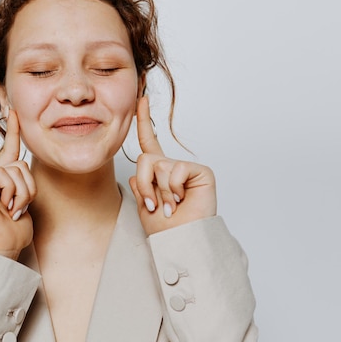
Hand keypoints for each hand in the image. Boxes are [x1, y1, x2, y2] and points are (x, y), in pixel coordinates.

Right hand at [0, 110, 35, 258]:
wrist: (0, 251)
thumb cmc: (12, 234)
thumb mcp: (24, 202)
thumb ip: (23, 181)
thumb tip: (22, 163)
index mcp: (0, 182)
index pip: (8, 152)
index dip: (13, 131)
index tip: (14, 110)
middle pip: (20, 164)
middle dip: (28, 188)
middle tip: (19, 209)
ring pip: (15, 169)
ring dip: (22, 193)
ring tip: (12, 211)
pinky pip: (3, 175)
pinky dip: (11, 193)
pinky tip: (5, 208)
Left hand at [129, 96, 216, 234]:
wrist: (179, 242)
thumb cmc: (163, 228)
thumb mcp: (143, 202)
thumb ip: (140, 182)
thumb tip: (140, 165)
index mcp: (157, 172)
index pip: (149, 142)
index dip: (144, 120)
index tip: (141, 99)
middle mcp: (172, 167)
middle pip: (145, 159)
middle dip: (144, 185)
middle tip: (155, 205)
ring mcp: (187, 169)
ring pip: (158, 166)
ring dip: (159, 191)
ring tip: (170, 206)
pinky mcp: (200, 172)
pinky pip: (175, 171)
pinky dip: (173, 189)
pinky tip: (181, 200)